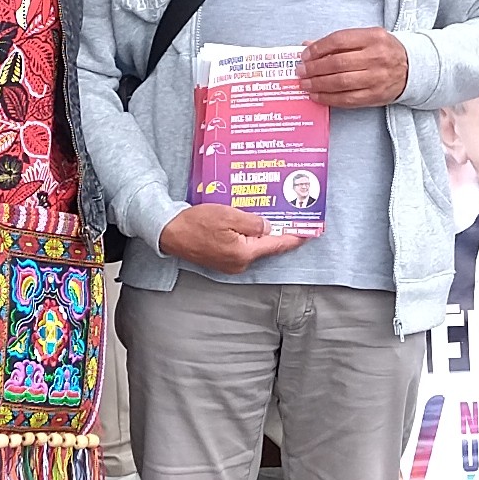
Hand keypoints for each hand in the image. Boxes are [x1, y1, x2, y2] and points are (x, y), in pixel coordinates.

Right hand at [159, 202, 311, 272]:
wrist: (169, 231)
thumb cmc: (195, 223)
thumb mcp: (228, 215)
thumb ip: (253, 222)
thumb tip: (269, 227)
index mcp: (244, 253)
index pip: (277, 244)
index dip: (294, 237)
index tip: (309, 232)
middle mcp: (240, 263)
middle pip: (266, 246)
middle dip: (278, 231)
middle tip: (291, 216)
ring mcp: (230, 263)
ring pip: (253, 246)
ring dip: (261, 232)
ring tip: (269, 216)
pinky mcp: (222, 259)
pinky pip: (242, 246)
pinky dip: (247, 236)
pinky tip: (248, 223)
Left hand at [300, 27, 411, 107]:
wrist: (412, 68)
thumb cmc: (384, 51)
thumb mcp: (366, 38)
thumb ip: (339, 41)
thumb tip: (308, 46)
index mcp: (373, 37)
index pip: (338, 40)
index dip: (318, 49)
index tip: (305, 55)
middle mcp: (376, 57)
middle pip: (337, 63)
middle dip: (314, 68)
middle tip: (301, 71)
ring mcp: (376, 78)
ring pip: (340, 82)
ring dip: (318, 84)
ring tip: (305, 84)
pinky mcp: (375, 95)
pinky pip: (347, 99)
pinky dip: (328, 98)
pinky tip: (317, 95)